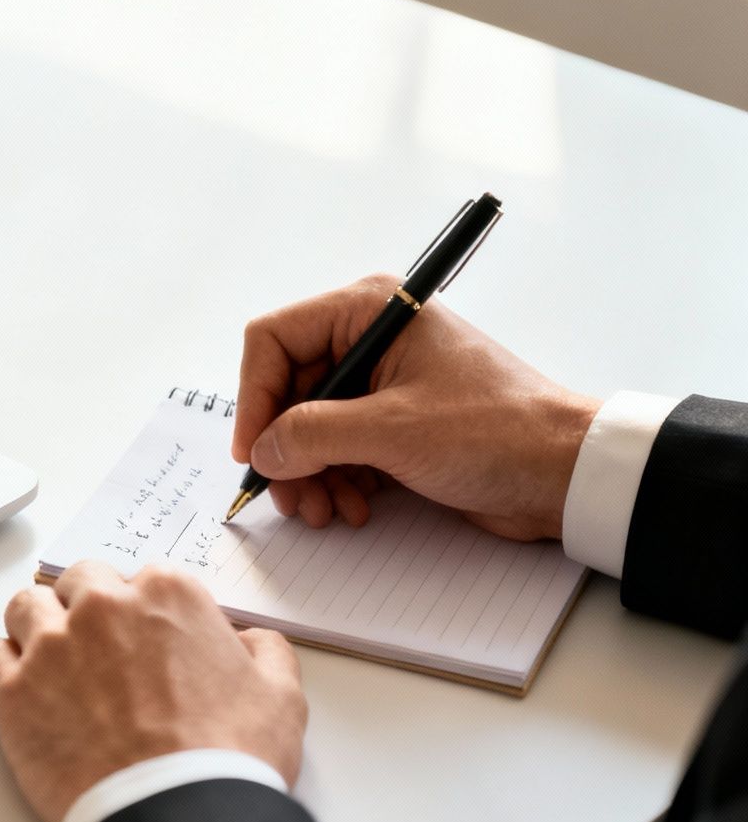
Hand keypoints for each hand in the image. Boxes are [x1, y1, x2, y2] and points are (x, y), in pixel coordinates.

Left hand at [0, 562, 305, 821]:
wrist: (179, 817)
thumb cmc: (229, 759)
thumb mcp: (281, 697)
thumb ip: (265, 652)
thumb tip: (248, 640)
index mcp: (167, 595)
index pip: (142, 579)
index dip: (144, 612)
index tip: (146, 641)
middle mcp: (102, 607)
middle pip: (78, 583)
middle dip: (87, 610)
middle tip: (99, 653)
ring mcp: (51, 646)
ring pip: (24, 608)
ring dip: (37, 629)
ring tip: (54, 667)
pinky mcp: (12, 691)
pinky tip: (19, 689)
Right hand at [236, 274, 600, 540]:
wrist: (568, 474)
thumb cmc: (495, 432)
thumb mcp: (391, 430)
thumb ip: (311, 435)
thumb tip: (262, 450)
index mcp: (369, 311)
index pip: (274, 341)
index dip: (254, 397)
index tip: (253, 451)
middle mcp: (370, 339)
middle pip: (288, 390)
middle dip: (285, 448)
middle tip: (289, 496)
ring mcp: (384, 383)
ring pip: (309, 426)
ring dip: (308, 473)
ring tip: (323, 510)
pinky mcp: (397, 423)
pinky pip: (339, 448)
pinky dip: (335, 480)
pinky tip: (352, 507)